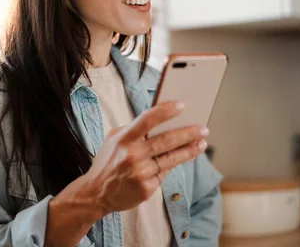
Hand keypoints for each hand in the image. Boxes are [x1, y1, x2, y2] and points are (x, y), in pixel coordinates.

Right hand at [81, 101, 207, 214]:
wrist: (96, 194)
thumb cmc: (108, 162)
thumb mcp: (113, 140)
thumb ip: (133, 130)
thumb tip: (160, 120)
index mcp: (123, 139)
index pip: (146, 120)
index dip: (165, 111)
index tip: (181, 105)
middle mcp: (132, 155)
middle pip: (166, 141)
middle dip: (188, 133)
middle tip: (203, 128)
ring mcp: (140, 173)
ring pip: (171, 159)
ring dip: (189, 150)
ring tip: (201, 143)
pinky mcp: (146, 188)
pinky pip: (165, 173)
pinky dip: (174, 165)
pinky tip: (185, 157)